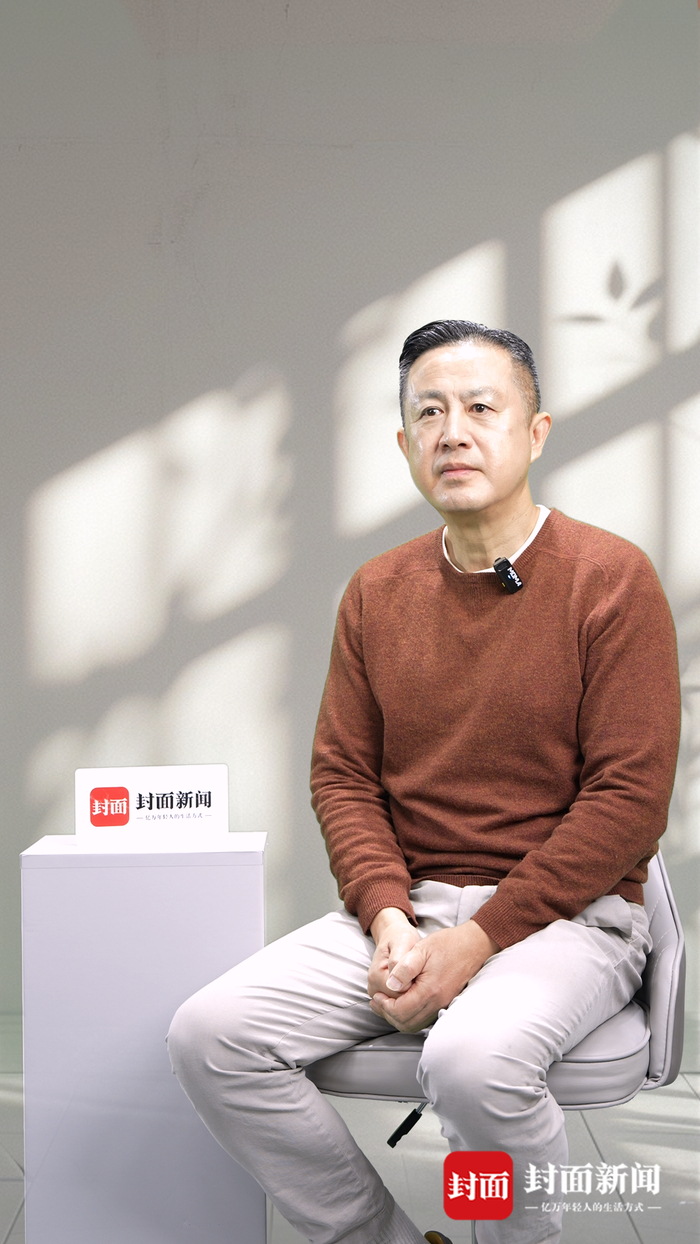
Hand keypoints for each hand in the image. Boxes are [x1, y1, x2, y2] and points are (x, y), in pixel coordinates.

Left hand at [368, 920, 499, 1032]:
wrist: (474, 945)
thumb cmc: (447, 944)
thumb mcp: (421, 949)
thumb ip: (404, 968)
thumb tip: (390, 985)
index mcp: (430, 991)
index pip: (400, 1011)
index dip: (384, 1006)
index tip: (376, 995)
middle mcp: (438, 1003)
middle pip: (406, 1023)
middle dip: (388, 1015)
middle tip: (377, 1002)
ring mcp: (443, 1005)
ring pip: (415, 1025)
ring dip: (398, 1017)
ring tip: (386, 1004)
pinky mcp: (446, 1004)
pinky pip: (424, 1019)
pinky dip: (410, 1016)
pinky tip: (402, 1003)